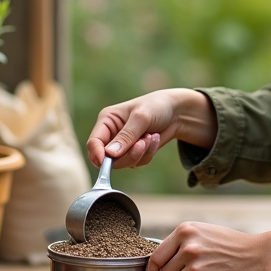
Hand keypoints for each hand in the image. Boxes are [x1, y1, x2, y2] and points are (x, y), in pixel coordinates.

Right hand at [86, 88, 215, 168]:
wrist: (176, 112)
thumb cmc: (156, 106)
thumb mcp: (141, 118)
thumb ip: (126, 136)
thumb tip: (110, 155)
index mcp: (106, 120)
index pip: (94, 142)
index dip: (98, 154)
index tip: (107, 161)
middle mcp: (111, 134)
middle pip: (108, 158)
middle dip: (128, 154)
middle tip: (142, 144)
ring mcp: (122, 145)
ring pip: (123, 163)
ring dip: (141, 153)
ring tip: (151, 136)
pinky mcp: (134, 152)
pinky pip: (137, 163)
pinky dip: (148, 154)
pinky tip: (154, 139)